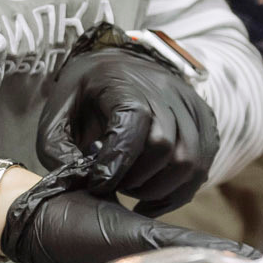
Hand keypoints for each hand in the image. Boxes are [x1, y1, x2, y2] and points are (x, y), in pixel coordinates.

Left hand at [37, 27, 218, 215]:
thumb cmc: (85, 92)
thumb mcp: (57, 111)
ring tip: (131, 188)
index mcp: (126, 83)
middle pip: (164, 147)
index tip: (97, 183)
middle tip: (114, 185)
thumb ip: (56, 148)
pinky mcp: (205, 125)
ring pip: (189, 162)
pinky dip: (177, 192)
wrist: (119, 64)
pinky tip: (151, 199)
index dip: (116, 162)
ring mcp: (191, 108)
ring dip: (158, 189)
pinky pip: (202, 169)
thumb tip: (75, 183)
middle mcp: (166, 92)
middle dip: (136, 178)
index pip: (134, 124)